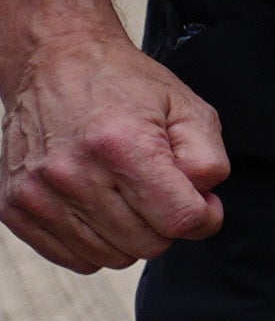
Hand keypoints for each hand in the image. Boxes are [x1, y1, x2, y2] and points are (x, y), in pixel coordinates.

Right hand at [2, 30, 228, 270]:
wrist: (53, 62)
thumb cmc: (124, 86)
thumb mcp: (187, 108)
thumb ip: (209, 160)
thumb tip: (204, 207)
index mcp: (121, 146)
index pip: (180, 219)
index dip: (203, 215)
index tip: (200, 198)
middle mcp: (72, 173)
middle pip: (149, 244)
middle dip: (166, 222)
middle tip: (158, 188)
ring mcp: (37, 194)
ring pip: (112, 257)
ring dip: (131, 235)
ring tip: (126, 193)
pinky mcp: (14, 207)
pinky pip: (74, 258)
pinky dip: (96, 242)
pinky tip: (99, 206)